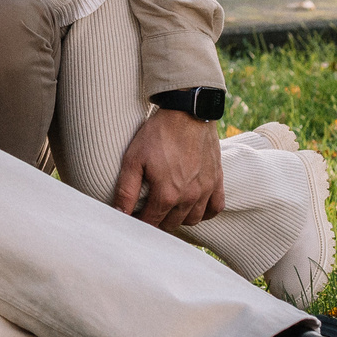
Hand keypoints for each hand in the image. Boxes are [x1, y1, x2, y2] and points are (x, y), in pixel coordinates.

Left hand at [113, 109, 224, 228]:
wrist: (187, 112)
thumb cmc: (158, 134)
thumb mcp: (133, 160)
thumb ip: (126, 190)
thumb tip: (119, 214)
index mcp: (167, 194)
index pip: (151, 223)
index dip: (139, 221)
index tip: (133, 214)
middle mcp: (189, 197)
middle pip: (171, 224)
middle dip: (158, 221)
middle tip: (148, 208)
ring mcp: (206, 189)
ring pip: (193, 220)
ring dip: (179, 218)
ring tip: (168, 206)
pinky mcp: (217, 180)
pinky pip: (215, 208)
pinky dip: (205, 211)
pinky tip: (193, 204)